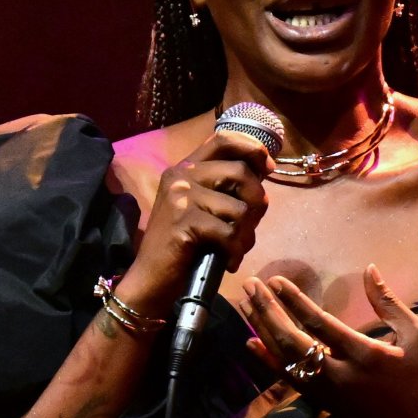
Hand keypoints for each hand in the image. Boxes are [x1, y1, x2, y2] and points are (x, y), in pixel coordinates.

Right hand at [118, 129, 270, 316]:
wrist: (151, 278)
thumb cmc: (182, 246)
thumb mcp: (201, 207)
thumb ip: (225, 188)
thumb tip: (263, 172)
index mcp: (186, 167)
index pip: (224, 139)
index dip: (252, 149)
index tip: (267, 168)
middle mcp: (181, 175)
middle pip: (240, 172)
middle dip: (257, 203)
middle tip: (249, 228)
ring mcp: (180, 197)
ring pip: (239, 207)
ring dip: (246, 234)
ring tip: (235, 249)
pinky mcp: (184, 222)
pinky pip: (229, 232)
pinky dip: (235, 251)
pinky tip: (228, 261)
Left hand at [237, 265, 417, 417]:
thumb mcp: (416, 336)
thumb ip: (389, 303)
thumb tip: (369, 269)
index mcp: (363, 354)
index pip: (319, 324)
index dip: (294, 301)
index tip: (275, 281)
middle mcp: (338, 374)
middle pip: (292, 340)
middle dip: (268, 310)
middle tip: (251, 285)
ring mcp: (326, 391)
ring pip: (284, 358)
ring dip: (262, 328)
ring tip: (245, 303)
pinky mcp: (321, 402)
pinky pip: (287, 379)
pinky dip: (267, 359)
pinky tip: (251, 342)